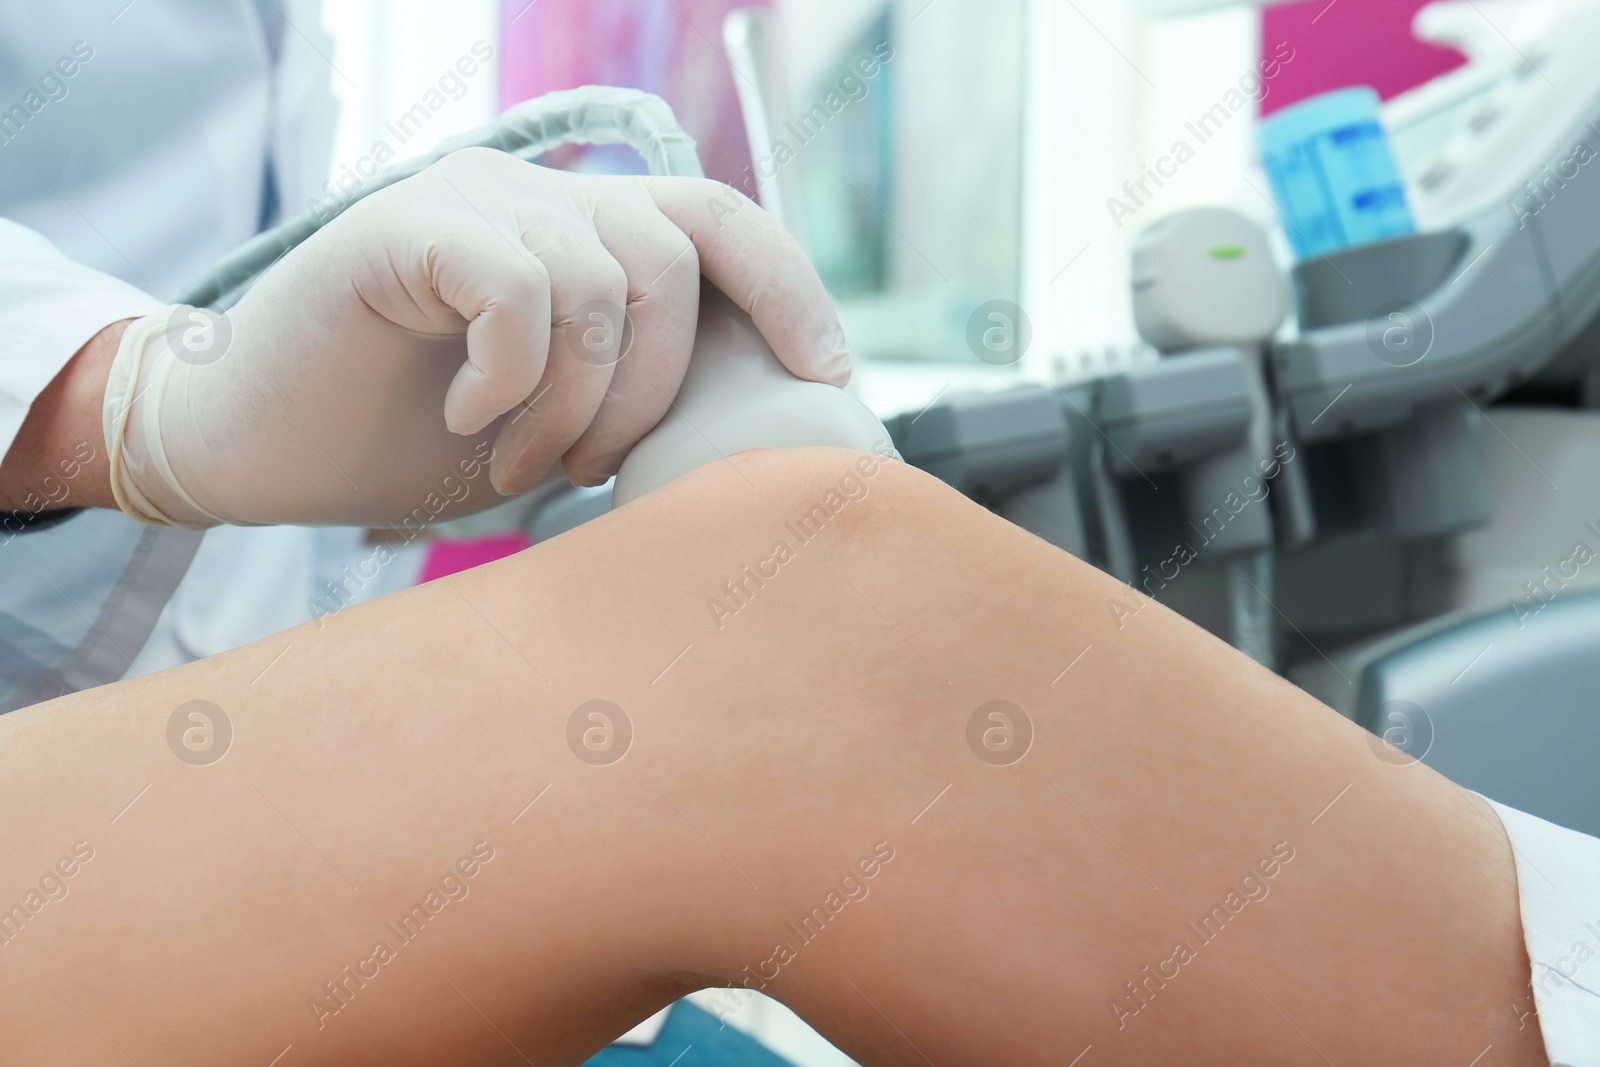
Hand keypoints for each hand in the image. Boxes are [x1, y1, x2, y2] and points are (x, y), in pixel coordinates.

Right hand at [102, 148, 848, 527]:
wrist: (252, 445)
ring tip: (516, 462)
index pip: (719, 220)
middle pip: (676, 257)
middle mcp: (536, 197)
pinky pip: (518, 287)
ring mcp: (470, 201)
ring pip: (602, 281)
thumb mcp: (552, 423)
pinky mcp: (402, 226)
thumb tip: (750, 420)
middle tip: (583, 470)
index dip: (788, 285)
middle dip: (654, 389)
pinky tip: (467, 418)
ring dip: (575, 404)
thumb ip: (632, 389)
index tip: (830, 374)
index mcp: (580, 234)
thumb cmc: (405, 441)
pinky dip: (510, 376)